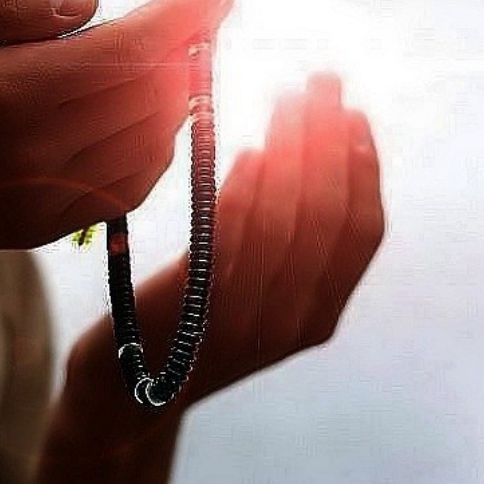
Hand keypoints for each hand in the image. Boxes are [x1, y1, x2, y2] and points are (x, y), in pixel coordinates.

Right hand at [0, 0, 231, 258]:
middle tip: (200, 20)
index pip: (129, 50)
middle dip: (189, 50)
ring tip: (175, 65)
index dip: (184, 17)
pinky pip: (129, 190)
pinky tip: (150, 123)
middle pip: (150, 96)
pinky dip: (157, 151)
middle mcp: (37, 151)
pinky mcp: (47, 226)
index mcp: (7, 92)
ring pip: (151, 146)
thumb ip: (2, 5)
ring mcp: (46, 197)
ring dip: (177, 100)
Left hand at [179, 73, 384, 403]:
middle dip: (329, 142)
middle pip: (327, 218)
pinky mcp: (191, 314)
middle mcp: (290, 322)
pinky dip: (247, 195)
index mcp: (314, 316)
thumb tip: (296, 159)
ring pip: (285, 224)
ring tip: (288, 100)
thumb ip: (279, 250)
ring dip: (293, 153)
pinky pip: (231, 245)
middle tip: (321, 82)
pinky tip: (252, 152)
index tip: (351, 113)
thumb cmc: (187, 332)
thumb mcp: (248, 297)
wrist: (121, 401)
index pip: (360, 234)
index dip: (362, 168)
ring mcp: (242, 322)